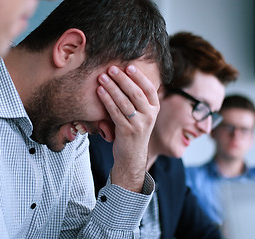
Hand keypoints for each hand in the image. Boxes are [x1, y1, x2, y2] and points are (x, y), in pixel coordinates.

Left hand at [96, 64, 159, 192]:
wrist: (131, 155)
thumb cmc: (133, 129)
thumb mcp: (142, 113)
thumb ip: (138, 98)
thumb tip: (127, 74)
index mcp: (154, 108)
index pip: (149, 89)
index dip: (139, 77)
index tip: (128, 66)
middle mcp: (149, 116)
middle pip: (136, 93)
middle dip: (122, 79)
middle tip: (111, 68)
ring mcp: (138, 124)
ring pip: (124, 102)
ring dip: (112, 87)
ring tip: (102, 77)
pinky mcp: (126, 131)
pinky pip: (115, 112)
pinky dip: (107, 100)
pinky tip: (100, 91)